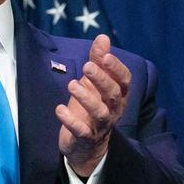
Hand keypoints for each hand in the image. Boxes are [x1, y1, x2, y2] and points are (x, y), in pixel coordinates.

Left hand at [56, 34, 130, 176]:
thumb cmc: (90, 107)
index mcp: (118, 95)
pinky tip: (59, 109)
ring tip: (71, 84)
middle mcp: (113, 110)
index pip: (124, 81)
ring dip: (86, 98)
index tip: (105, 57)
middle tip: (87, 66)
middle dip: (101, 80)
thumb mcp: (93, 83)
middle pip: (113, 94)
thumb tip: (103, 37)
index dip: (116, 69)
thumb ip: (98, 60)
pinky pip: (81, 131)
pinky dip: (71, 121)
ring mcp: (100, 125)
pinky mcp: (85, 138)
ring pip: (100, 112)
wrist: (86, 146)